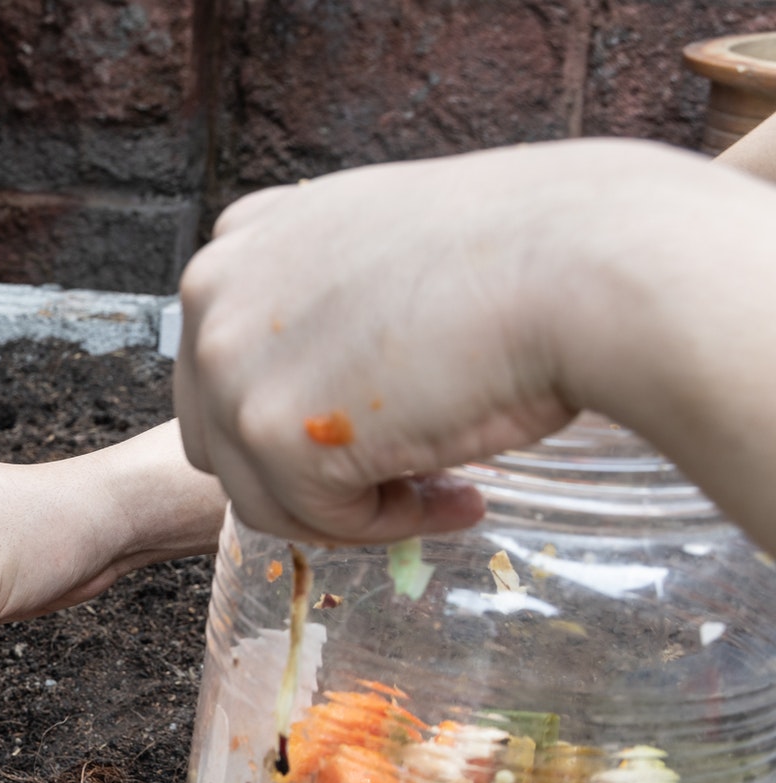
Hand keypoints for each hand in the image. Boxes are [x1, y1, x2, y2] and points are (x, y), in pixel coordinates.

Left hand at [174, 139, 747, 544]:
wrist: (586, 262)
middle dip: (308, 469)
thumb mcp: (387, 256)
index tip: (375, 426)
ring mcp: (230, 362)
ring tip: (444, 487)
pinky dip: (381, 525)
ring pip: (259, 488)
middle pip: (224, 434)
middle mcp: (213, 291)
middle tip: (405, 477)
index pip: (230, 365)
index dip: (300, 413)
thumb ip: (325, 311)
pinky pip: (311, 518)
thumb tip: (324, 390)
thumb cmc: (522, 254)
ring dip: (348, 505)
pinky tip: (457, 493)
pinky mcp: (270, 432)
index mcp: (243, 240)